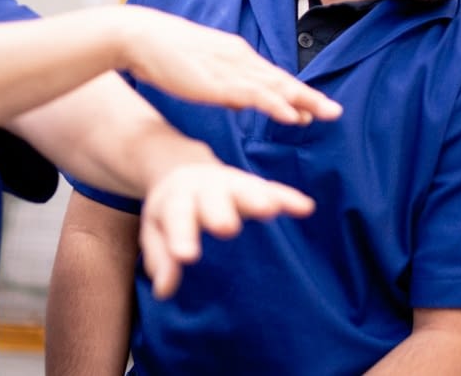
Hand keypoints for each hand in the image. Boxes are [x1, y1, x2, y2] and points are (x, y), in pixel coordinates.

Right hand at [116, 7, 341, 125]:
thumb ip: (221, 84)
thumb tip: (237, 101)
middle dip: (309, 97)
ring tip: (326, 114)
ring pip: (276, 87)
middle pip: (281, 81)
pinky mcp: (218, 80)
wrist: (140, 37)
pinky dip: (276, 104)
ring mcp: (231, 68)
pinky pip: (255, 94)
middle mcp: (240, 59)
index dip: (294, 92)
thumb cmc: (163, 55)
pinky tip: (292, 115)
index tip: (315, 105)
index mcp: (235, 55)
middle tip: (335, 112)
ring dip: (303, 101)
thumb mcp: (199, 72)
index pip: (272, 77)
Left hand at [139, 162, 314, 298]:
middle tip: (226, 228)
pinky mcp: (254, 186)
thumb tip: (164, 290)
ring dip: (256, 199)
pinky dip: (288, 197)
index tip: (187, 257)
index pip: (177, 217)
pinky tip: (305, 207)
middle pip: (212, 199)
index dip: (182, 236)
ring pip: (244, 189)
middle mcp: (204, 188)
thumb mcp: (155, 232)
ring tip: (269, 210)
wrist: (184, 171)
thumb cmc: (171, 212)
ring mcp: (231, 185)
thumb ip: (161, 258)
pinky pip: (273, 189)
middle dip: (219, 212)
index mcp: (176, 199)